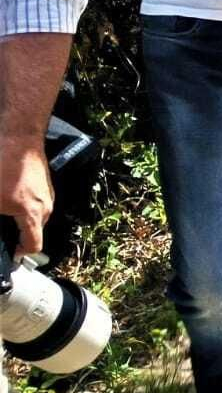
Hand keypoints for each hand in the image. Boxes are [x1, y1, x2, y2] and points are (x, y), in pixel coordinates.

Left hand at [0, 140, 52, 255]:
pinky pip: (34, 201)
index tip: (8, 256)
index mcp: (33, 214)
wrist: (18, 136)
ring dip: (19, 219)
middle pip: (34, 231)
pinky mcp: (43, 181)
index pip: (33, 246)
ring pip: (33, 215)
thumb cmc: (5, 165)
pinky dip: (22, 205)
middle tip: (2, 235)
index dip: (18, 255)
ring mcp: (46, 192)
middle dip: (17, 235)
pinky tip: (7, 195)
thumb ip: (0, 217)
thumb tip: (0, 233)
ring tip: (4, 211)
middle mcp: (45, 205)